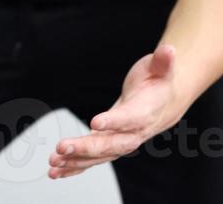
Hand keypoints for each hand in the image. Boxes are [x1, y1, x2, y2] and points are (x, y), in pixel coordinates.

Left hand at [48, 44, 182, 179]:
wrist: (165, 103)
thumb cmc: (159, 82)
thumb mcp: (161, 67)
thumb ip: (163, 61)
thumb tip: (168, 49)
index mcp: (147, 112)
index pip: (130, 119)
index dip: (115, 121)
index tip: (95, 122)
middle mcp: (135, 132)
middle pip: (112, 144)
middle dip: (87, 148)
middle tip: (62, 147)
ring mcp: (122, 141)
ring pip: (99, 156)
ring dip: (76, 161)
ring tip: (53, 163)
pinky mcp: (110, 145)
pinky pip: (94, 160)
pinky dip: (75, 167)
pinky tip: (55, 172)